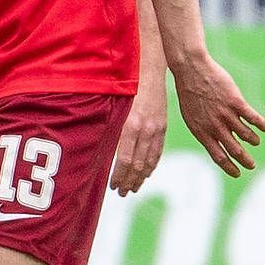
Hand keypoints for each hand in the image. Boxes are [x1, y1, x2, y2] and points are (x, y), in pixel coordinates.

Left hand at [112, 73, 168, 195]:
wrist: (149, 71)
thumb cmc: (126, 87)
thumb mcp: (115, 107)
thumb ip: (111, 129)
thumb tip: (102, 152)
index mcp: (131, 125)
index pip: (125, 160)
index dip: (119, 176)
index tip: (113, 186)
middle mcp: (145, 130)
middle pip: (137, 164)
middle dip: (129, 181)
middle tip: (122, 193)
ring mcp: (156, 129)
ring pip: (149, 160)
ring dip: (141, 177)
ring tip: (133, 188)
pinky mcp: (162, 126)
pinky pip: (158, 151)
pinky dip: (152, 165)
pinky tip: (146, 173)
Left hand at [167, 43, 264, 176]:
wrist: (192, 70)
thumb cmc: (190, 93)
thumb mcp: (192, 117)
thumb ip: (204, 131)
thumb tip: (216, 143)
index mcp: (202, 132)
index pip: (218, 157)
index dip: (230, 167)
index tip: (238, 173)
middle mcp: (215, 127)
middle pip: (234, 150)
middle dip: (245, 160)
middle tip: (252, 165)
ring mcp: (225, 114)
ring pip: (246, 135)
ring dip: (253, 140)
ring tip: (256, 141)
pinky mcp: (235, 102)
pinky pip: (253, 118)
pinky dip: (261, 125)